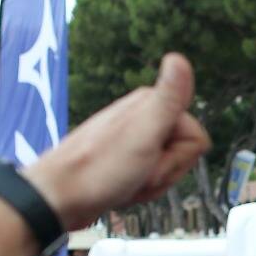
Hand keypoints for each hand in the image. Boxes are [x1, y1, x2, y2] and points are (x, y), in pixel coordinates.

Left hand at [22, 53, 211, 229]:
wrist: (59, 197)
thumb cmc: (99, 169)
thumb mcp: (143, 133)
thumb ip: (167, 98)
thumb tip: (178, 58)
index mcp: (152, 104)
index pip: (196, 138)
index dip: (177, 159)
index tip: (151, 159)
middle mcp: (144, 117)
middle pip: (183, 154)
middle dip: (164, 173)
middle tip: (138, 173)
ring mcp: (135, 139)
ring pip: (169, 169)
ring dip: (151, 184)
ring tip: (127, 181)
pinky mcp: (126, 159)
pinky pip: (151, 179)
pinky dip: (140, 190)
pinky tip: (122, 188)